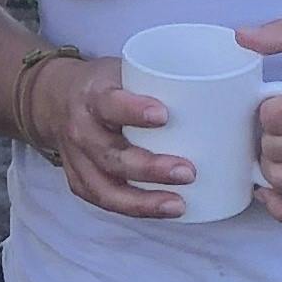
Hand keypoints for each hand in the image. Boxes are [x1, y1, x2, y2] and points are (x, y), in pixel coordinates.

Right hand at [31, 54, 194, 219]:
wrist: (55, 100)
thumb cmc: (107, 85)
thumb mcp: (125, 70)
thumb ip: (160, 80)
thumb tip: (226, 88)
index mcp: (93, 95)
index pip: (110, 104)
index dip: (133, 110)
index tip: (164, 115)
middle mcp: (81, 130)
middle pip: (112, 155)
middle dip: (150, 168)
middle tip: (188, 171)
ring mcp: (77, 160)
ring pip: (107, 188)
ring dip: (144, 201)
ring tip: (179, 204)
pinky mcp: (79, 181)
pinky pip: (105, 201)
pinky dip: (134, 209)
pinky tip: (162, 211)